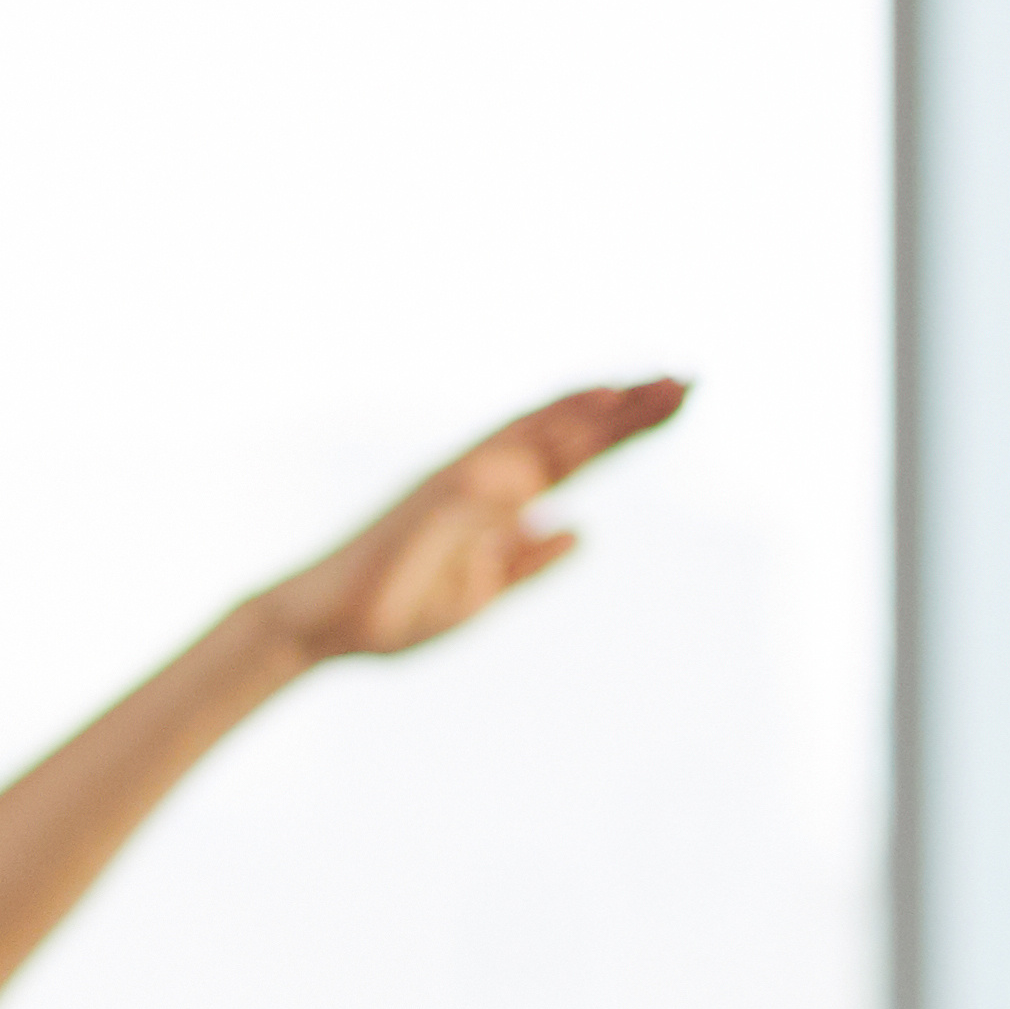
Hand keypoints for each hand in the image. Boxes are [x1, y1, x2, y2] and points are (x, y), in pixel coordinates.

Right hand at [245, 379, 692, 667]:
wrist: (323, 627)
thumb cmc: (395, 610)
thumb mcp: (482, 593)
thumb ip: (527, 561)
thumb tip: (581, 530)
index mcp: (499, 502)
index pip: (578, 454)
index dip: (630, 428)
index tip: (683, 401)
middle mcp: (479, 480)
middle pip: (563, 434)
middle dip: (623, 410)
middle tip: (686, 381)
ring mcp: (448, 491)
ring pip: (520, 441)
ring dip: (571, 418)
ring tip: (627, 394)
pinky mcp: (415, 514)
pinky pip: (466, 487)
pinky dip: (504, 469)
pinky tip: (547, 459)